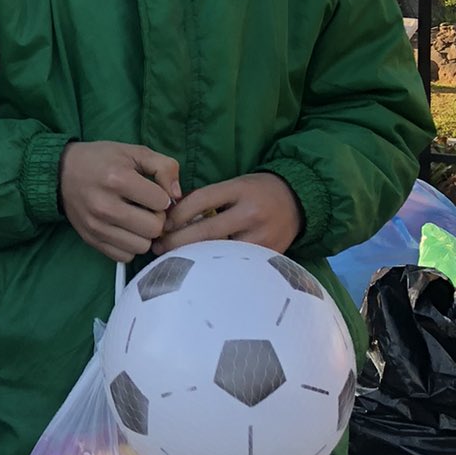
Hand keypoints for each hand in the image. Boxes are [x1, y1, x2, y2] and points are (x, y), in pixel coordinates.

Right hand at [59, 142, 181, 261]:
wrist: (60, 172)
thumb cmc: (101, 159)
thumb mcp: (133, 152)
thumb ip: (164, 167)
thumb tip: (177, 196)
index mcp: (117, 179)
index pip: (161, 202)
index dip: (163, 197)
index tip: (153, 193)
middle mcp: (105, 206)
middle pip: (153, 229)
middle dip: (156, 219)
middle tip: (147, 209)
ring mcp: (96, 226)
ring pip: (141, 246)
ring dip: (144, 235)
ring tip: (136, 220)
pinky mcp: (90, 239)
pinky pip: (124, 256)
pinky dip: (129, 246)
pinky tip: (125, 231)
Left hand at [159, 172, 301, 252]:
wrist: (298, 202)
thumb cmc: (257, 192)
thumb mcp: (234, 185)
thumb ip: (207, 199)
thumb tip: (171, 217)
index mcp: (241, 190)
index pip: (200, 200)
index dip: (176, 214)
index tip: (161, 223)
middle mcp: (251, 213)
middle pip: (206, 231)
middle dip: (176, 241)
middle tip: (157, 247)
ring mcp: (261, 237)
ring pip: (219, 251)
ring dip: (192, 257)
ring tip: (172, 261)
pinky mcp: (267, 256)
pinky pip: (234, 263)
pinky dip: (214, 266)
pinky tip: (198, 269)